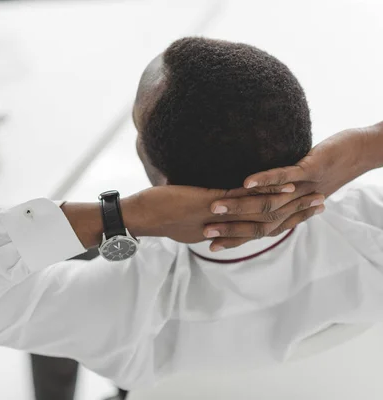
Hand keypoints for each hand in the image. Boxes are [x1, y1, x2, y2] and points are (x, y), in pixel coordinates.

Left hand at [125, 184, 324, 249]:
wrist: (137, 217)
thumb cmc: (157, 213)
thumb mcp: (186, 215)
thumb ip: (204, 211)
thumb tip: (211, 203)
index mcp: (218, 232)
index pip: (256, 230)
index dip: (282, 222)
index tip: (305, 214)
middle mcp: (221, 227)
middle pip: (265, 223)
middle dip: (295, 214)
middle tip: (320, 204)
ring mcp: (216, 216)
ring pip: (258, 212)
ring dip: (286, 202)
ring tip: (310, 193)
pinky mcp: (207, 204)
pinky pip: (240, 199)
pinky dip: (263, 191)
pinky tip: (281, 182)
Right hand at [203, 123, 382, 250]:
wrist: (358, 153)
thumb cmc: (323, 169)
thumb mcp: (295, 186)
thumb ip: (272, 195)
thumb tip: (244, 196)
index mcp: (289, 212)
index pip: (258, 231)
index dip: (234, 239)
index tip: (209, 245)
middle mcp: (294, 207)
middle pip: (260, 224)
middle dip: (231, 228)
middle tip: (205, 231)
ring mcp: (303, 190)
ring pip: (268, 203)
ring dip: (240, 206)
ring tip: (216, 208)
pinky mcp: (311, 170)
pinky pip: (286, 177)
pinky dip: (266, 180)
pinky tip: (246, 182)